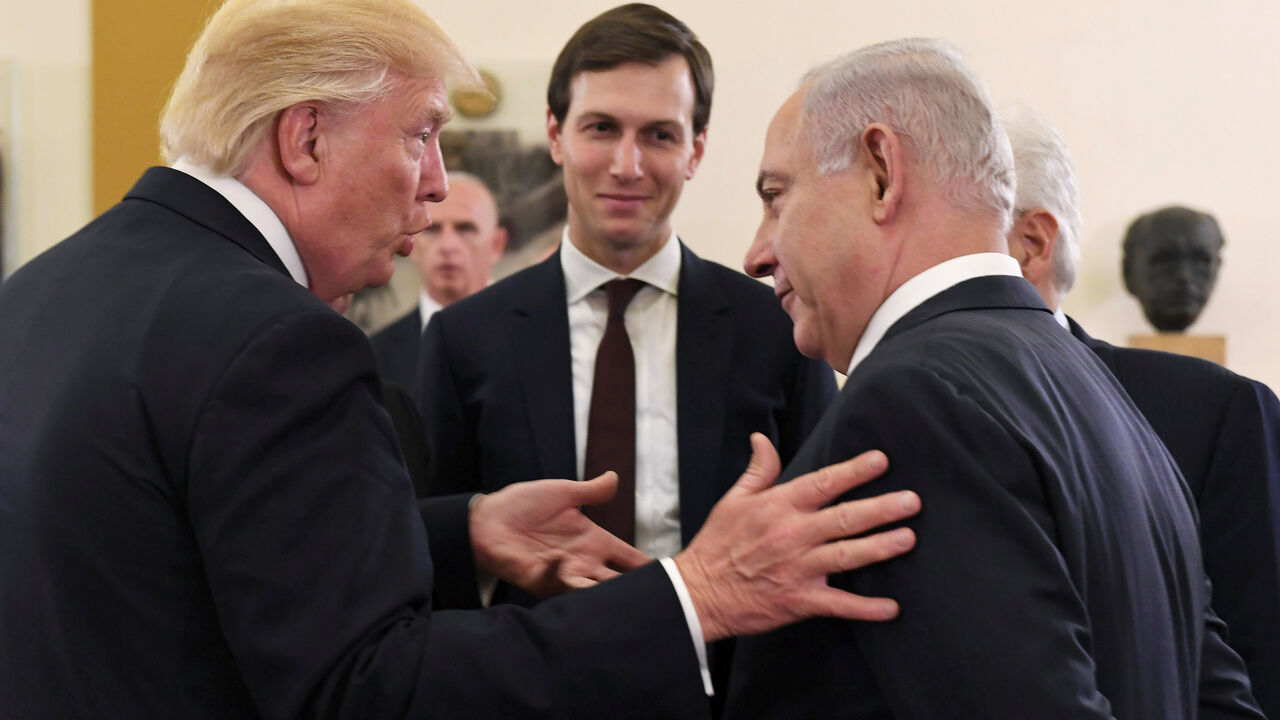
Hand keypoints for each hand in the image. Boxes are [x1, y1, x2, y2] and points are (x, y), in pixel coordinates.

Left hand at [469, 473, 650, 597]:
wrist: (487, 517)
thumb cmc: (523, 504)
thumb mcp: (563, 493)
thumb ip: (591, 491)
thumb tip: (615, 478)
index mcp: (595, 541)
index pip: (630, 560)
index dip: (650, 569)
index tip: (673, 578)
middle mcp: (583, 561)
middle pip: (617, 582)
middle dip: (634, 591)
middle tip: (657, 598)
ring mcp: (563, 573)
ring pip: (592, 590)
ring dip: (603, 592)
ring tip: (620, 593)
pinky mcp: (539, 579)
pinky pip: (555, 583)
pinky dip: (561, 574)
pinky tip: (563, 560)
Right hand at [675, 433, 919, 641]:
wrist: (698, 593)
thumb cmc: (717, 544)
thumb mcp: (733, 500)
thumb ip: (758, 470)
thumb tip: (762, 438)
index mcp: (777, 506)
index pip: (822, 483)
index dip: (853, 471)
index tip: (881, 460)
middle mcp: (792, 535)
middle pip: (844, 518)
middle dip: (881, 508)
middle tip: (912, 501)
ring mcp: (797, 569)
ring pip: (846, 556)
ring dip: (880, 548)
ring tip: (908, 539)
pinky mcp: (799, 600)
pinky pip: (838, 604)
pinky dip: (865, 608)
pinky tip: (891, 608)